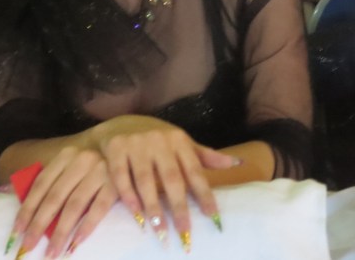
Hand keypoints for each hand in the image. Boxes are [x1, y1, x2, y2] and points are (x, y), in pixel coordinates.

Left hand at [9, 146, 117, 258]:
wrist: (134, 151)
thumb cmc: (95, 164)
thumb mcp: (70, 164)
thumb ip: (46, 178)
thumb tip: (4, 191)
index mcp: (67, 155)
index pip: (40, 184)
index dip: (27, 209)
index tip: (17, 231)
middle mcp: (83, 160)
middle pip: (55, 197)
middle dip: (39, 225)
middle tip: (28, 247)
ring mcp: (102, 171)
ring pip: (74, 206)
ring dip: (60, 232)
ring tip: (51, 253)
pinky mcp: (118, 184)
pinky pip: (98, 209)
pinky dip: (86, 227)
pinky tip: (76, 243)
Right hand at [94, 115, 238, 250]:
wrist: (122, 123)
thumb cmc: (158, 139)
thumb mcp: (182, 143)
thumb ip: (205, 156)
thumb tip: (238, 163)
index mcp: (179, 140)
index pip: (195, 171)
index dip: (204, 194)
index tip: (212, 217)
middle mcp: (160, 141)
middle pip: (171, 178)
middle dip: (179, 206)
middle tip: (185, 232)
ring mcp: (137, 144)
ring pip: (146, 179)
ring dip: (153, 206)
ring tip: (160, 229)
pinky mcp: (116, 149)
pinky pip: (121, 176)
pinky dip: (128, 195)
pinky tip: (136, 213)